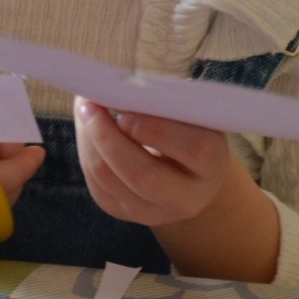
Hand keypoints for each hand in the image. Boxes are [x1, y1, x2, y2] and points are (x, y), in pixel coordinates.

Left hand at [74, 99, 234, 227]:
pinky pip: (97, 183)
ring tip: (85, 110)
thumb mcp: (190, 113)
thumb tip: (118, 85)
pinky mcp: (124, 212)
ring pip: (111, 181)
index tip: (127, 103)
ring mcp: (153, 212)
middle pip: (144, 176)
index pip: (192, 148)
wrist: (188, 171)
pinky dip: (87, 151)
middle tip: (91, 105)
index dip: (154, 127)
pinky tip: (87, 128)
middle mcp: (187, 198)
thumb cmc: (188, 127)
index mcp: (213, 164)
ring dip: (90, 141)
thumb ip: (164, 101)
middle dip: (110, 137)